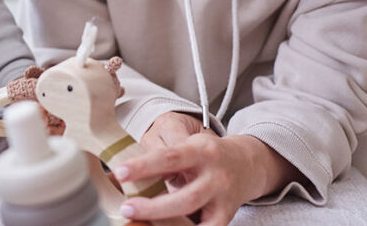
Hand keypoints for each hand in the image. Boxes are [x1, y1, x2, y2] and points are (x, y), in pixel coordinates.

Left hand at [115, 116, 299, 225]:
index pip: (169, 157)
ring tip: (141, 222)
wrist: (247, 164)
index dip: (143, 166)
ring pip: (195, 213)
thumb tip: (120, 175)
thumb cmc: (206, 154)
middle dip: (153, 205)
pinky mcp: (226, 215)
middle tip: (127, 208)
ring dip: (164, 220)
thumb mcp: (187, 147)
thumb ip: (161, 160)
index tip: (119, 173)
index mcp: (201, 151)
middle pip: (185, 196)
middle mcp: (215, 175)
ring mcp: (223, 197)